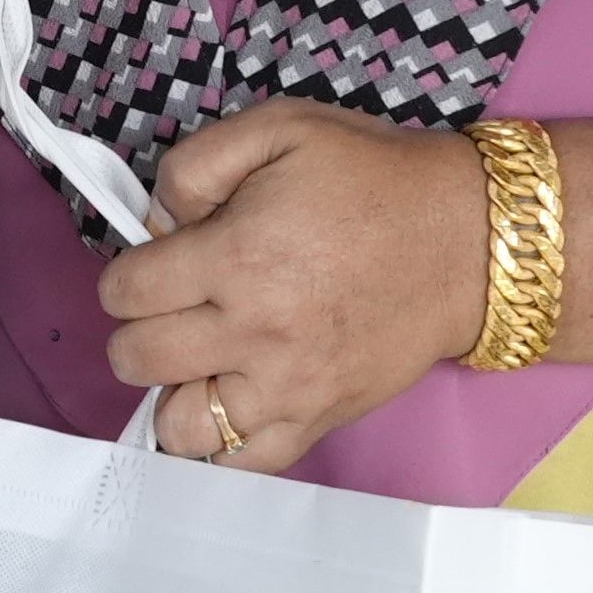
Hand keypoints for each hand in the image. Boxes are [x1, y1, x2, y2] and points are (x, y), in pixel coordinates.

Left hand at [99, 100, 484, 470]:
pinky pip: (244, 465)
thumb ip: (195, 165)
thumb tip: (154, 221)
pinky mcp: (320, 419)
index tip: (156, 264)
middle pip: (137, 357)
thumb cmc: (373, 179)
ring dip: (172, 393)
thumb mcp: (280, 128)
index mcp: (236, 256)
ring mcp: (288, 387)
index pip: (125, 291)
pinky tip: (227, 405)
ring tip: (197, 362)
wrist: (468, 241)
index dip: (127, 273)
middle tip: (172, 308)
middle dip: (137, 329)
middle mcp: (255, 331)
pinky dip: (221, 446)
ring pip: (179, 426)